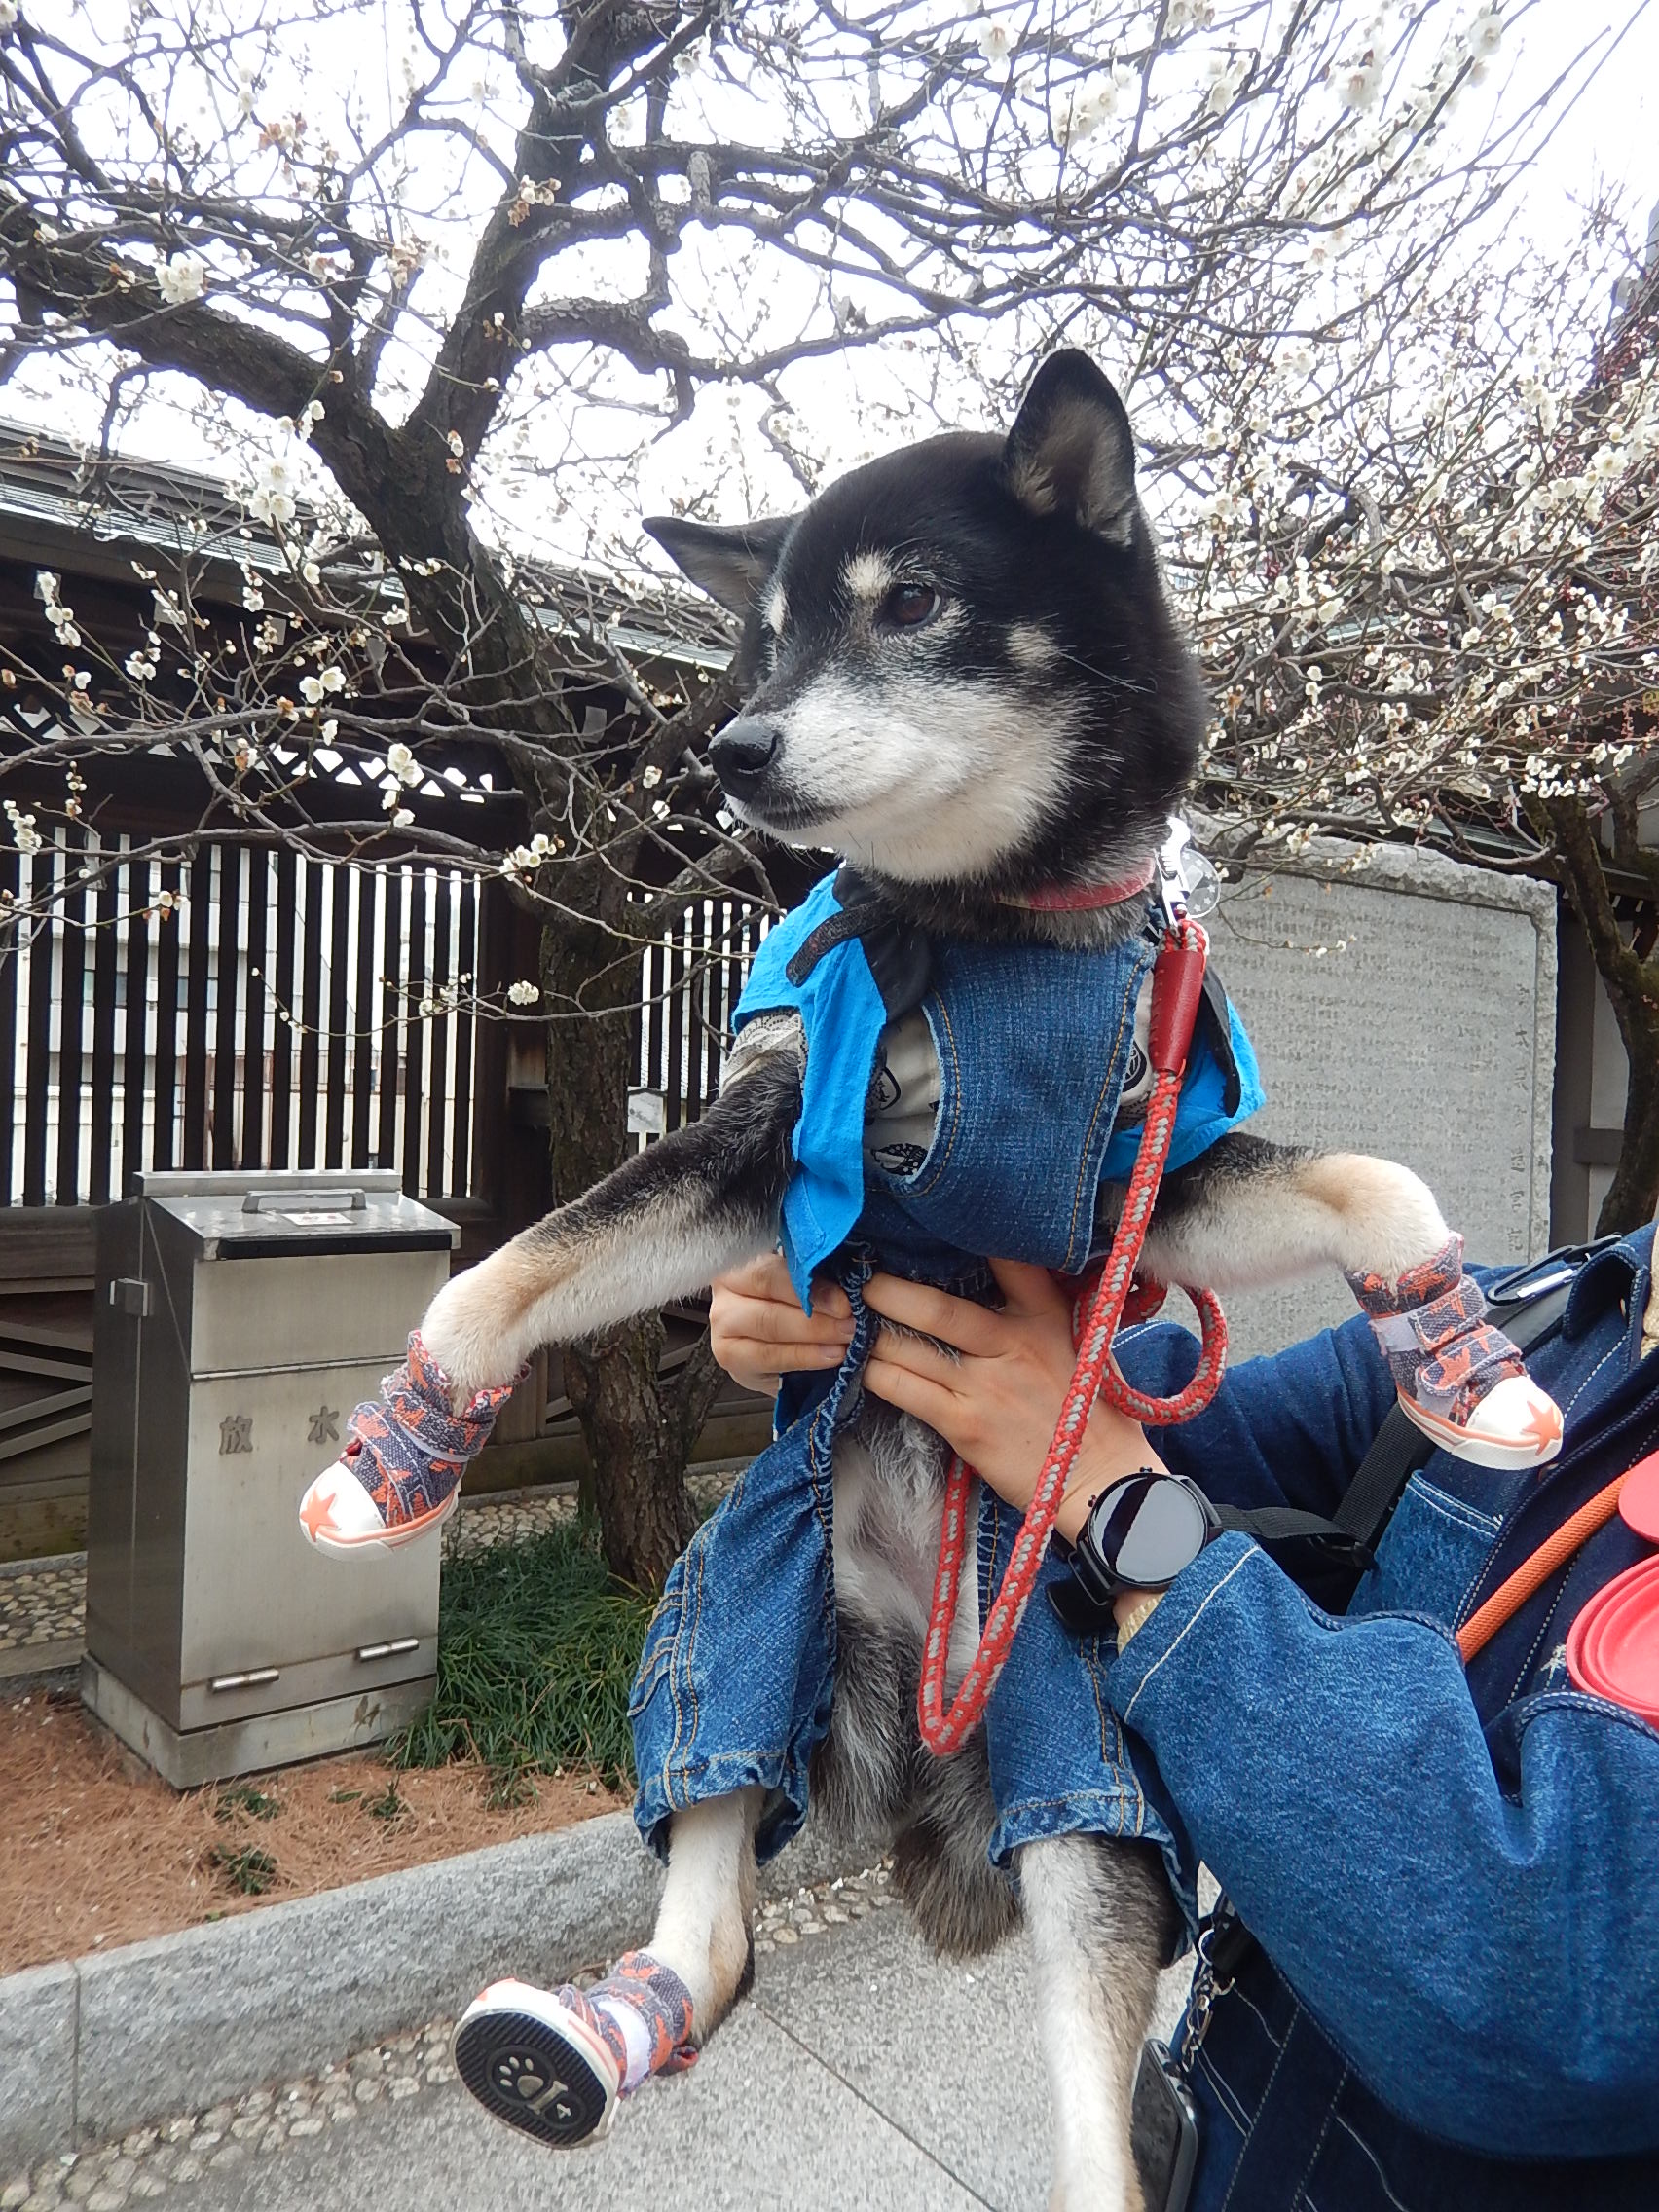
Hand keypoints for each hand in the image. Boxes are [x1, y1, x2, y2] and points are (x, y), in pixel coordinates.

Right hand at [709, 1251, 853, 1396]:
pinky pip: (768, 1358)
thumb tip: (851, 1279)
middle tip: (850, 1324)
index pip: (773, 1272)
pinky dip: (803, 1358)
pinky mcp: (729, 1357)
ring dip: (813, 1337)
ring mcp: (722, 1326)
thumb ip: (814, 1279)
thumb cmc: (791, 1303)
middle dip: (815, 1317)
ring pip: (768, 1328)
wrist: (777, 1342)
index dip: (810, 1287)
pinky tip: (829, 1357)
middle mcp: (726, 1291)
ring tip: (844, 1343)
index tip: (844, 1302)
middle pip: (769, 1301)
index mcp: (743, 1263)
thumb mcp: (801, 1284)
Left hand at [862, 1259, 1165, 1541]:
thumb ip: (1041, 1303)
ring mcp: (984, 1385)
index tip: (923, 1225)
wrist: (1101, 1476)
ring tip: (845, 1319)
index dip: (963, 1237)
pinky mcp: (963, 1424)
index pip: (1006, 1261)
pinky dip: (873, 1372)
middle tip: (859, 1277)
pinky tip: (858, 1363)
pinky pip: (903, 1389)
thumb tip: (1002, 1268)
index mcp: (1044, 1317)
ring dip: (869, 1332)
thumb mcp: (1077, 1339)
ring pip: (908, 1348)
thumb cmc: (1090, 1408)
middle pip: (935, 1308)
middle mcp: (1011, 1343)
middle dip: (888, 1291)